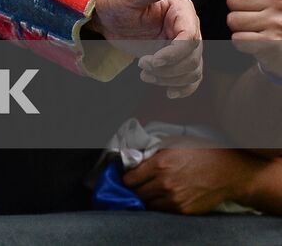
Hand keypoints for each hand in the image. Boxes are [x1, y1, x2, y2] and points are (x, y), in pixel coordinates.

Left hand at [93, 0, 202, 97]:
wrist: (108, 14)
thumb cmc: (117, 0)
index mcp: (182, 11)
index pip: (190, 39)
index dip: (173, 54)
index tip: (150, 61)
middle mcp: (188, 27)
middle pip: (192, 58)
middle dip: (168, 68)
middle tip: (143, 67)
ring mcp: (182, 44)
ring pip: (192, 70)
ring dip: (171, 79)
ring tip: (145, 75)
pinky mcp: (175, 57)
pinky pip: (190, 77)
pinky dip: (183, 88)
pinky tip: (169, 93)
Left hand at [123, 143, 262, 213]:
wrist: (228, 173)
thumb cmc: (203, 153)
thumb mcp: (174, 144)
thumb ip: (152, 152)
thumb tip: (134, 157)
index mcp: (159, 164)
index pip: (129, 178)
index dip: (126, 177)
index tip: (127, 176)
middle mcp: (164, 183)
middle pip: (136, 192)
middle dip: (133, 189)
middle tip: (135, 186)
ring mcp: (174, 198)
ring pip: (147, 203)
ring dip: (145, 198)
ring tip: (149, 192)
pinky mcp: (183, 210)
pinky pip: (162, 210)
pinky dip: (158, 205)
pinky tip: (162, 198)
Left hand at [228, 0, 281, 77]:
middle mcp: (281, 1)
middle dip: (240, 8)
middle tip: (256, 14)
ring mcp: (277, 22)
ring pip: (233, 20)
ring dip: (241, 26)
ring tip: (258, 28)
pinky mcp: (271, 43)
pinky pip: (238, 39)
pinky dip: (245, 42)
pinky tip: (259, 41)